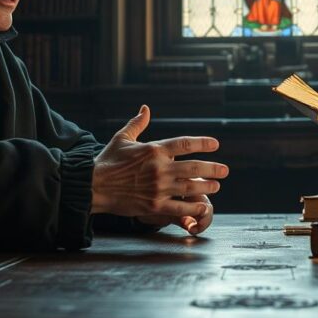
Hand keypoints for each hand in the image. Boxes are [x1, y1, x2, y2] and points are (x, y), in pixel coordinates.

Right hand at [93, 106, 228, 231]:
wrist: (93, 185)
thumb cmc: (106, 161)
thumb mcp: (122, 138)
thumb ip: (137, 124)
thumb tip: (145, 108)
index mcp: (154, 149)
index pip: (185, 144)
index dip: (203, 143)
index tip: (216, 144)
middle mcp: (159, 168)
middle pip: (194, 167)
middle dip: (212, 168)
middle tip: (225, 170)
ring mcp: (158, 188)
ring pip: (190, 187)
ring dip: (206, 187)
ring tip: (216, 186)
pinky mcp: (154, 205)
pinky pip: (180, 207)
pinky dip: (194, 208)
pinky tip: (204, 207)